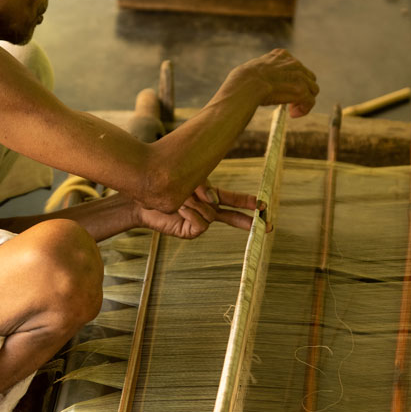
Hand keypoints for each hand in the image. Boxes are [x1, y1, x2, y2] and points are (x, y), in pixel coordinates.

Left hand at [137, 184, 262, 238]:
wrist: (143, 196)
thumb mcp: (188, 180)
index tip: (263, 205)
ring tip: (180, 198)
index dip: (248, 202)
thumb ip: (204, 188)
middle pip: (232, 215)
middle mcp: (207, 210)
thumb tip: (214, 201)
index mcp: (210, 196)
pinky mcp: (190, 231)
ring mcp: (199, 222)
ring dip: (196, 204)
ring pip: (211, 215)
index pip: (233, 199)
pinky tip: (179, 209)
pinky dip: (191, 214)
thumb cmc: (164, 185)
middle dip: (249, 219)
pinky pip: (201, 223)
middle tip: (267, 225)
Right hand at [245, 49, 318, 117]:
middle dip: (302, 90)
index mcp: (280, 55)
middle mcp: (292, 63)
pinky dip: (304, 109)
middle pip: (308, 77)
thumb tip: (257, 83)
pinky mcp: (301, 90)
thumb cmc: (241, 81)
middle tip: (290, 103)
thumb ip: (261, 72)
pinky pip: (309, 101)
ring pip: (312, 89)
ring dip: (304, 101)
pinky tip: (293, 114)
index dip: (292, 80)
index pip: (295, 66)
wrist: (245, 86)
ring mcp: (298, 76)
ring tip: (291, 111)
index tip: (283, 90)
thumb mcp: (252, 69)